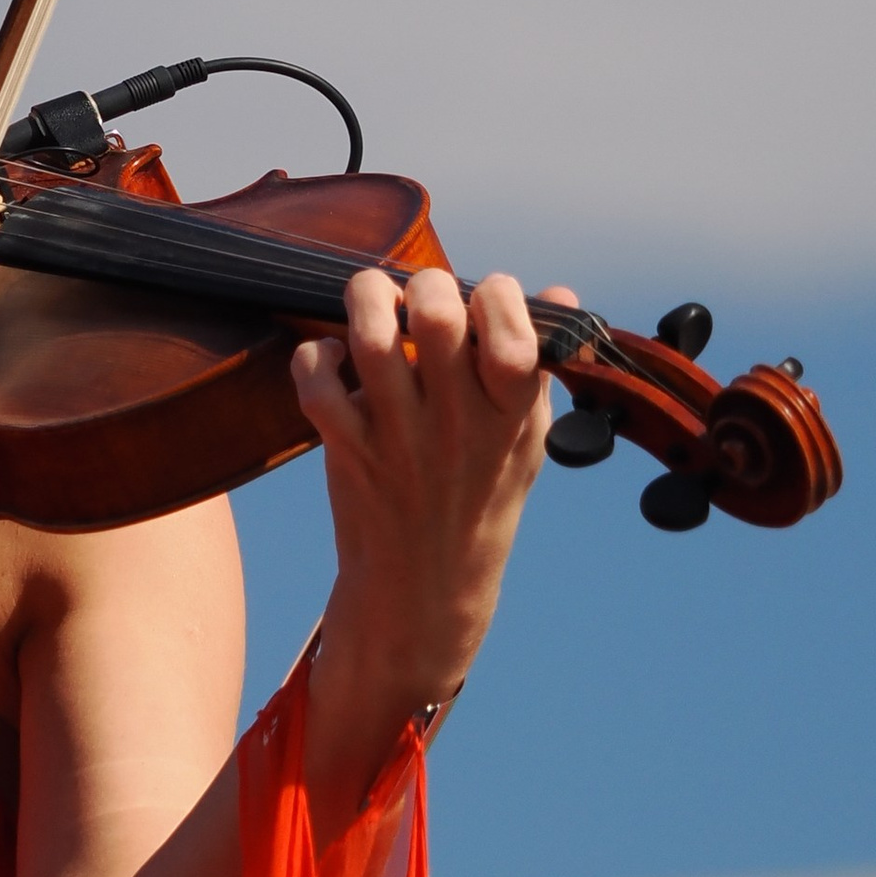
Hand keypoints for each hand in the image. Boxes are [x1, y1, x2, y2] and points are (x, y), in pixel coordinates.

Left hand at [288, 267, 563, 806]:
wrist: (422, 590)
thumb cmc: (477, 500)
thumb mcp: (524, 442)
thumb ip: (536, 368)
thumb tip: (561, 294)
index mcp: (509, 416)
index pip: (516, 336)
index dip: (498, 296)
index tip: (485, 300)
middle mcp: (456, 423)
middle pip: (438, 316)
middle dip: (425, 285)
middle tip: (418, 300)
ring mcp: (399, 437)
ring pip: (372, 338)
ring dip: (366, 301)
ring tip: (372, 304)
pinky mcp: (349, 450)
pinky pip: (318, 383)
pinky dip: (314, 358)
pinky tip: (333, 361)